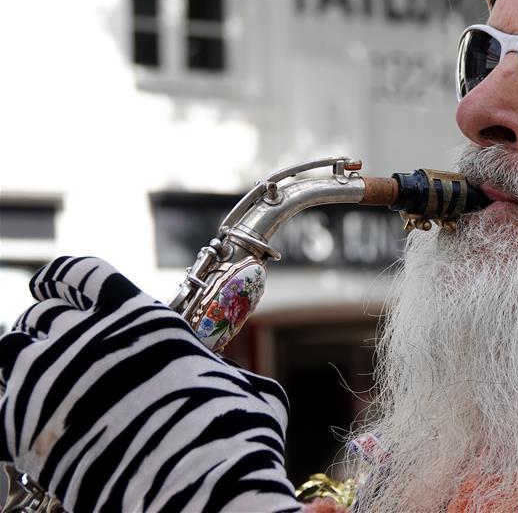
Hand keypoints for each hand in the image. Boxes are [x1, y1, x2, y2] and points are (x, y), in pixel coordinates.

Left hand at [0, 256, 299, 511]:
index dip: (66, 279)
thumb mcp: (247, 390)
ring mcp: (49, 381)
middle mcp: (88, 338)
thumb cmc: (231, 436)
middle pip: (41, 311)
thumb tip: (242, 383)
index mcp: (139, 317)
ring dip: (23, 359)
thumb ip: (229, 373)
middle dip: (46, 323)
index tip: (58, 287)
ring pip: (9, 348)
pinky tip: (26, 421)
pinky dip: (8, 409)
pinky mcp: (20, 428)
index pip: (81, 273)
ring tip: (41, 380)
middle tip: (57, 343)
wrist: (196, 490)